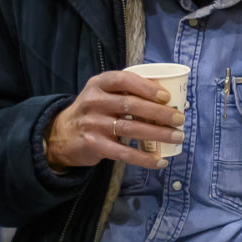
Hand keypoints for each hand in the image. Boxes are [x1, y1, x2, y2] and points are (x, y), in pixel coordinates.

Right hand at [44, 71, 184, 172]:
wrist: (62, 135)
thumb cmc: (93, 111)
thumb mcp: (102, 94)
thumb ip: (127, 92)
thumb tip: (170, 99)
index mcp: (99, 84)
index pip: (124, 80)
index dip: (147, 87)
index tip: (167, 97)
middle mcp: (94, 101)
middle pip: (131, 105)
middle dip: (159, 112)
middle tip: (180, 119)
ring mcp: (93, 124)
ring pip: (131, 128)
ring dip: (158, 134)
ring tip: (177, 136)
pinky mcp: (95, 145)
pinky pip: (124, 153)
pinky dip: (144, 158)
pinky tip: (159, 161)